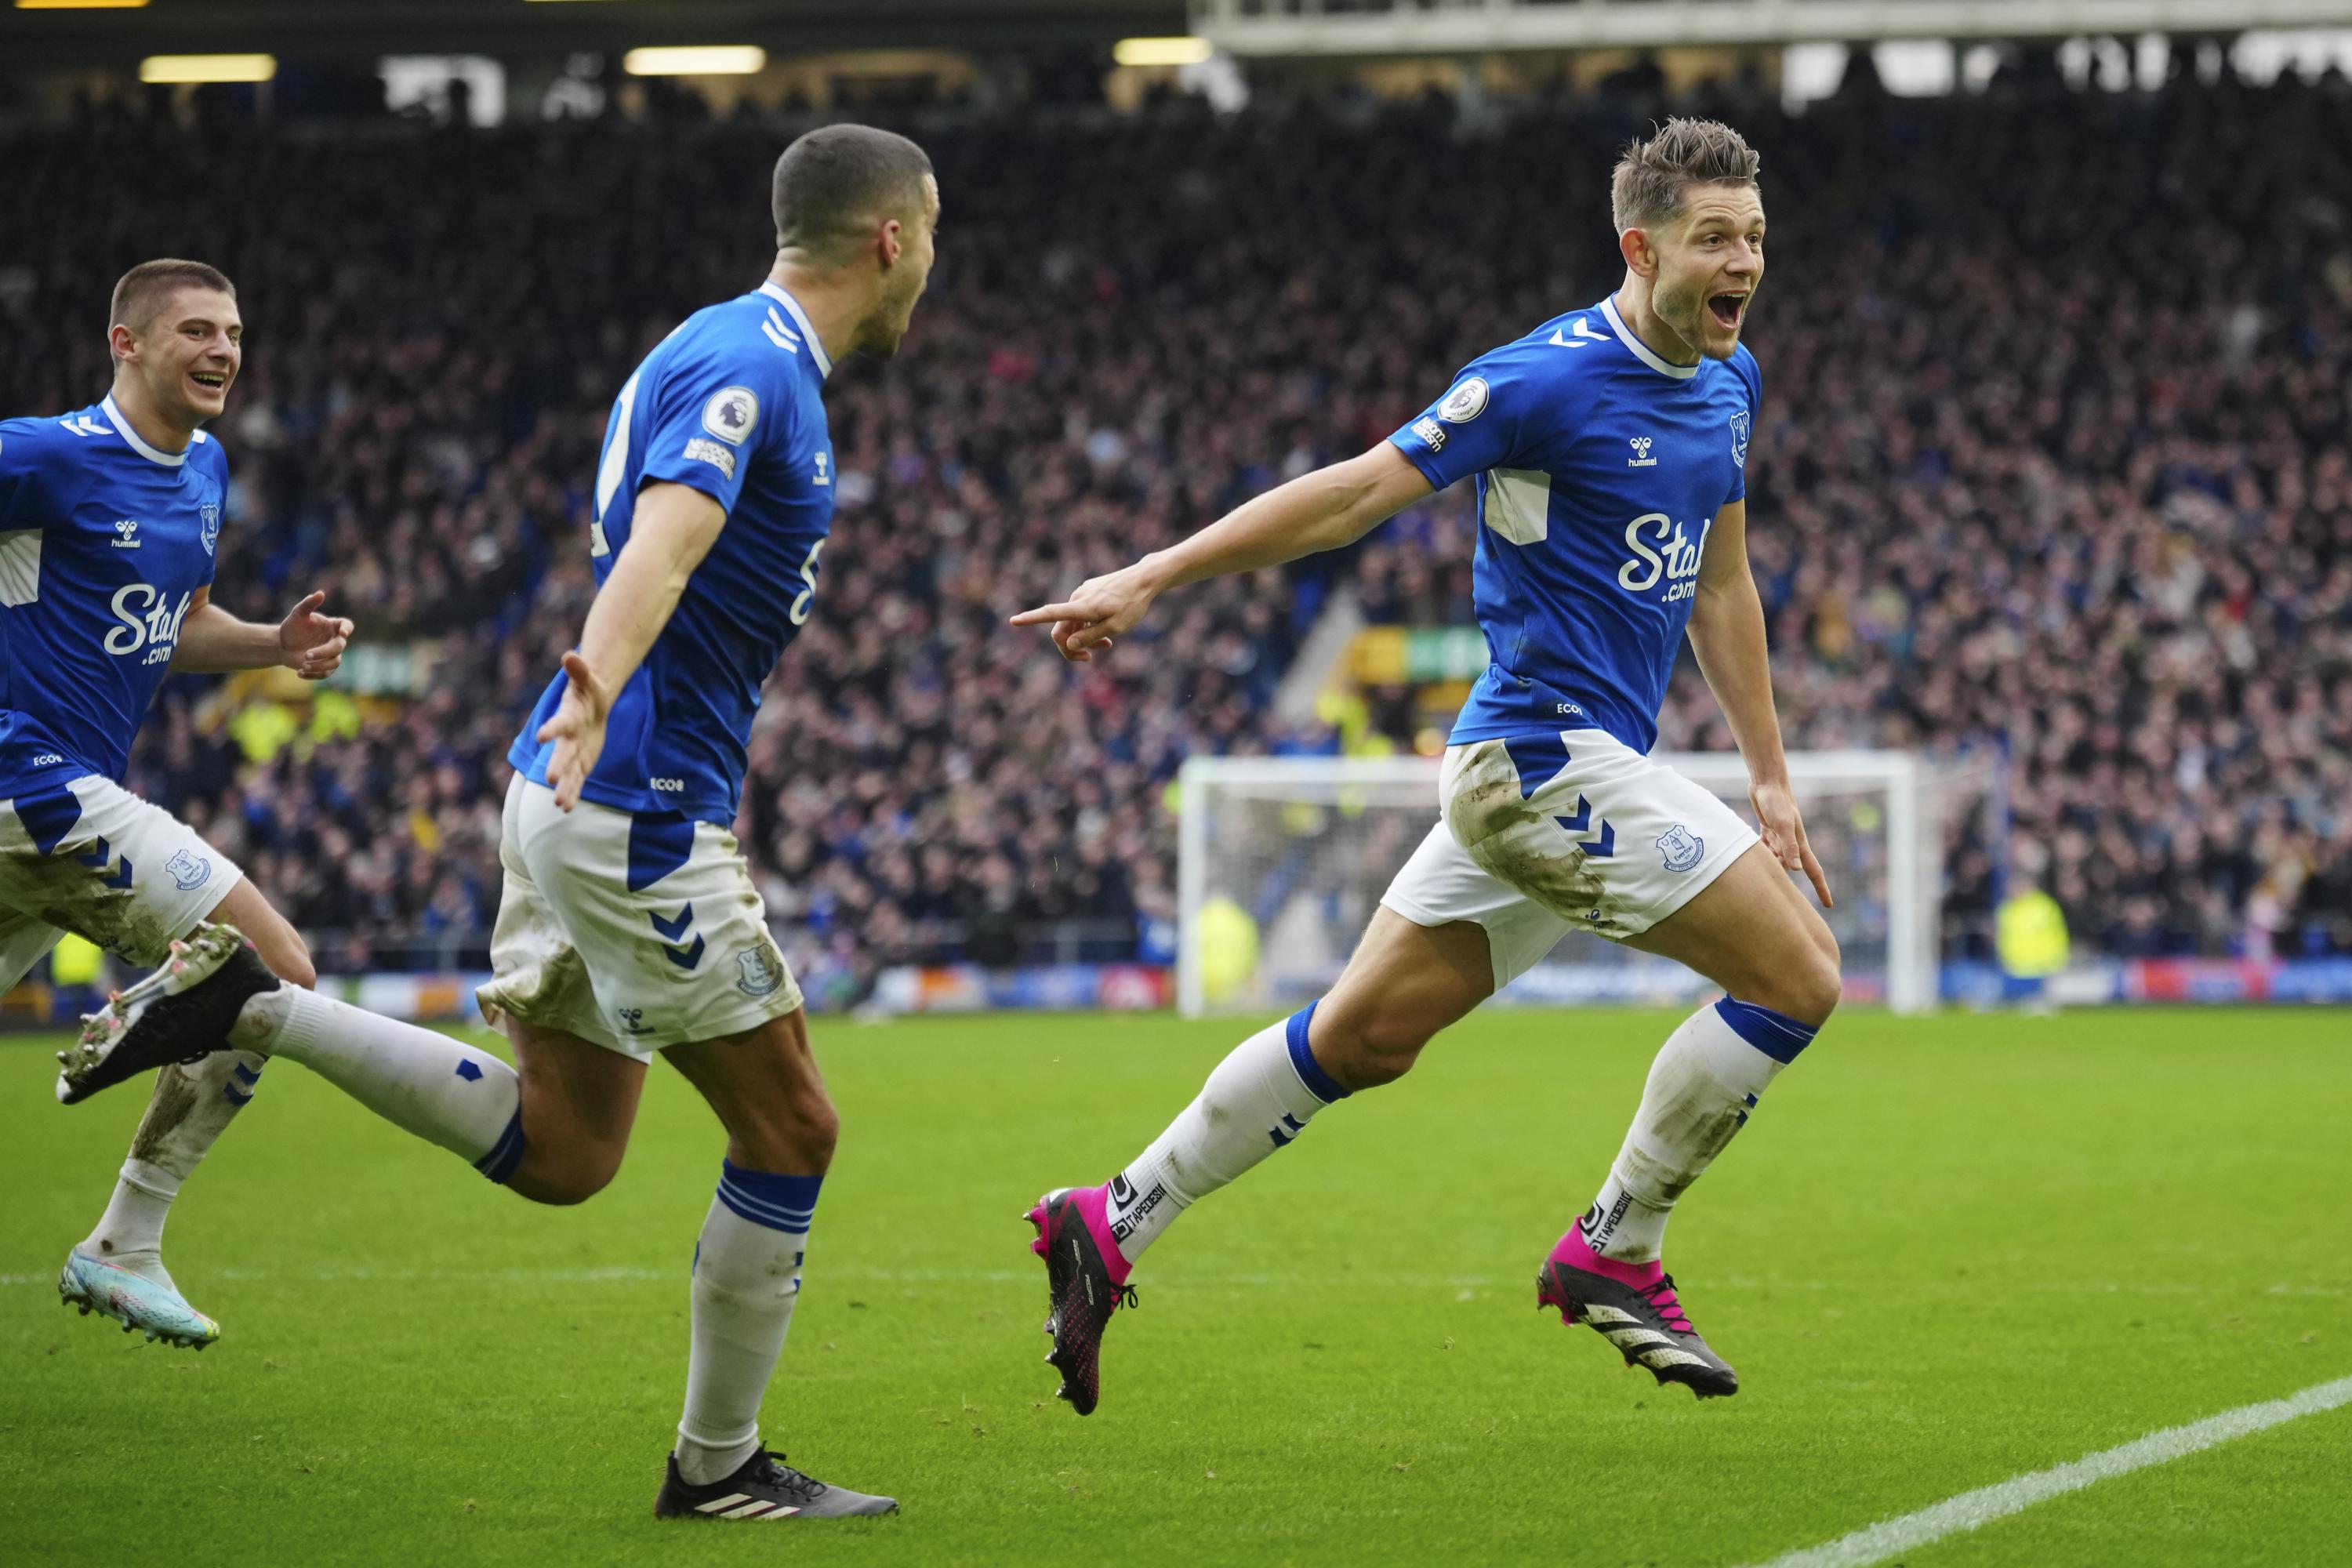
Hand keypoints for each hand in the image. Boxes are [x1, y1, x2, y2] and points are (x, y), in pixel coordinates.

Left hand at [279, 590, 353, 679]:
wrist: (282, 644)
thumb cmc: (293, 627)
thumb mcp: (298, 614)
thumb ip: (309, 603)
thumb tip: (321, 593)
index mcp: (333, 626)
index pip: (347, 626)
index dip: (347, 629)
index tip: (342, 632)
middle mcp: (335, 640)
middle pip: (339, 647)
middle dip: (323, 652)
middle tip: (305, 655)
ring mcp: (332, 655)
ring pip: (334, 663)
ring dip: (319, 666)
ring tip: (302, 665)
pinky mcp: (325, 668)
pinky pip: (325, 674)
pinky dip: (313, 675)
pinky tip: (299, 672)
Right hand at [534, 651, 611, 812]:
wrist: (591, 707)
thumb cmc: (589, 692)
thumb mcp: (589, 680)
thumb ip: (580, 670)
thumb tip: (570, 655)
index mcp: (569, 717)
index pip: (560, 724)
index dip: (552, 729)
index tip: (542, 736)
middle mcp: (567, 738)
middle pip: (562, 753)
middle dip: (558, 765)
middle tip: (552, 779)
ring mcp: (572, 752)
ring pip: (568, 771)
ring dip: (565, 787)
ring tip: (559, 803)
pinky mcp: (580, 763)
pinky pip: (576, 780)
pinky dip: (572, 793)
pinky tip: (566, 807)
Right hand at [1008, 560, 1163, 662]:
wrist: (1143, 579)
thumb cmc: (1132, 605)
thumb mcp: (1115, 627)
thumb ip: (1090, 636)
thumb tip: (1068, 644)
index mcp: (1082, 607)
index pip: (1051, 614)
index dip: (1031, 619)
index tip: (1013, 620)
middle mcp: (1077, 598)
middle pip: (1061, 629)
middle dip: (1071, 647)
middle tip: (1090, 658)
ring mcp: (1082, 594)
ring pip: (1073, 622)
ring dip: (1084, 637)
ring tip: (1108, 644)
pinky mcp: (1089, 592)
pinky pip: (1081, 613)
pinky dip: (1089, 625)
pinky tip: (1108, 626)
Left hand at [1750, 778, 1832, 907]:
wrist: (1767, 783)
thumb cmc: (1777, 802)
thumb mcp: (1783, 824)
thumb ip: (1789, 846)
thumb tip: (1797, 869)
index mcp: (1800, 844)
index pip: (1814, 871)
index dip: (1822, 889)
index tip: (1829, 905)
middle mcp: (1791, 843)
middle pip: (1789, 868)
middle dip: (1781, 874)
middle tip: (1770, 867)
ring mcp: (1780, 837)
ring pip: (1775, 859)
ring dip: (1767, 859)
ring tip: (1757, 848)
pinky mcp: (1767, 831)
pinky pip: (1764, 849)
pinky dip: (1759, 851)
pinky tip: (1751, 848)